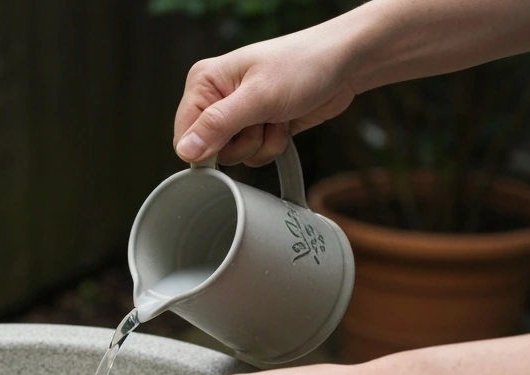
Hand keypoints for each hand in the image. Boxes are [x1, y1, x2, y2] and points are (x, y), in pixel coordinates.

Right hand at [175, 27, 359, 166]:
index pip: (185, 136)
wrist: (344, 63)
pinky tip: (283, 123)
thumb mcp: (258, 97)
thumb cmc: (303, 66)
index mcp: (204, 82)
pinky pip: (254, 154)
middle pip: (211, 150)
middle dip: (242, 144)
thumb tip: (185, 151)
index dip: (208, 147)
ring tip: (276, 117)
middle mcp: (217, 98)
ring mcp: (238, 113)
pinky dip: (272, 146)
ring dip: (261, 144)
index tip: (234, 137)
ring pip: (235, 156)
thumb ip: (217, 126)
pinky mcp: (258, 125)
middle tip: (261, 119)